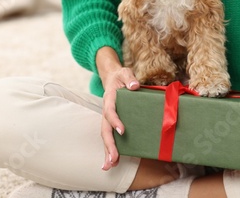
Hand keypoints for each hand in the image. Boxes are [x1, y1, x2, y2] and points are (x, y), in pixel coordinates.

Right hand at [96, 47, 139, 170]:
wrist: (113, 78)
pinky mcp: (112, 123)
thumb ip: (130, 78)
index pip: (110, 112)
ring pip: (106, 137)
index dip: (115, 121)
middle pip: (105, 130)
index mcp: (109, 99)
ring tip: (109, 166)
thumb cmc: (121, 76)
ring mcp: (108, 118)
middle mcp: (106, 111)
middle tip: (112, 159)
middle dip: (108, 145)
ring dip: (107, 151)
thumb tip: (135, 86)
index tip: (122, 131)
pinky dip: (110, 150)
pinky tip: (113, 162)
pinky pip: (110, 137)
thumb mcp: (125, 73)